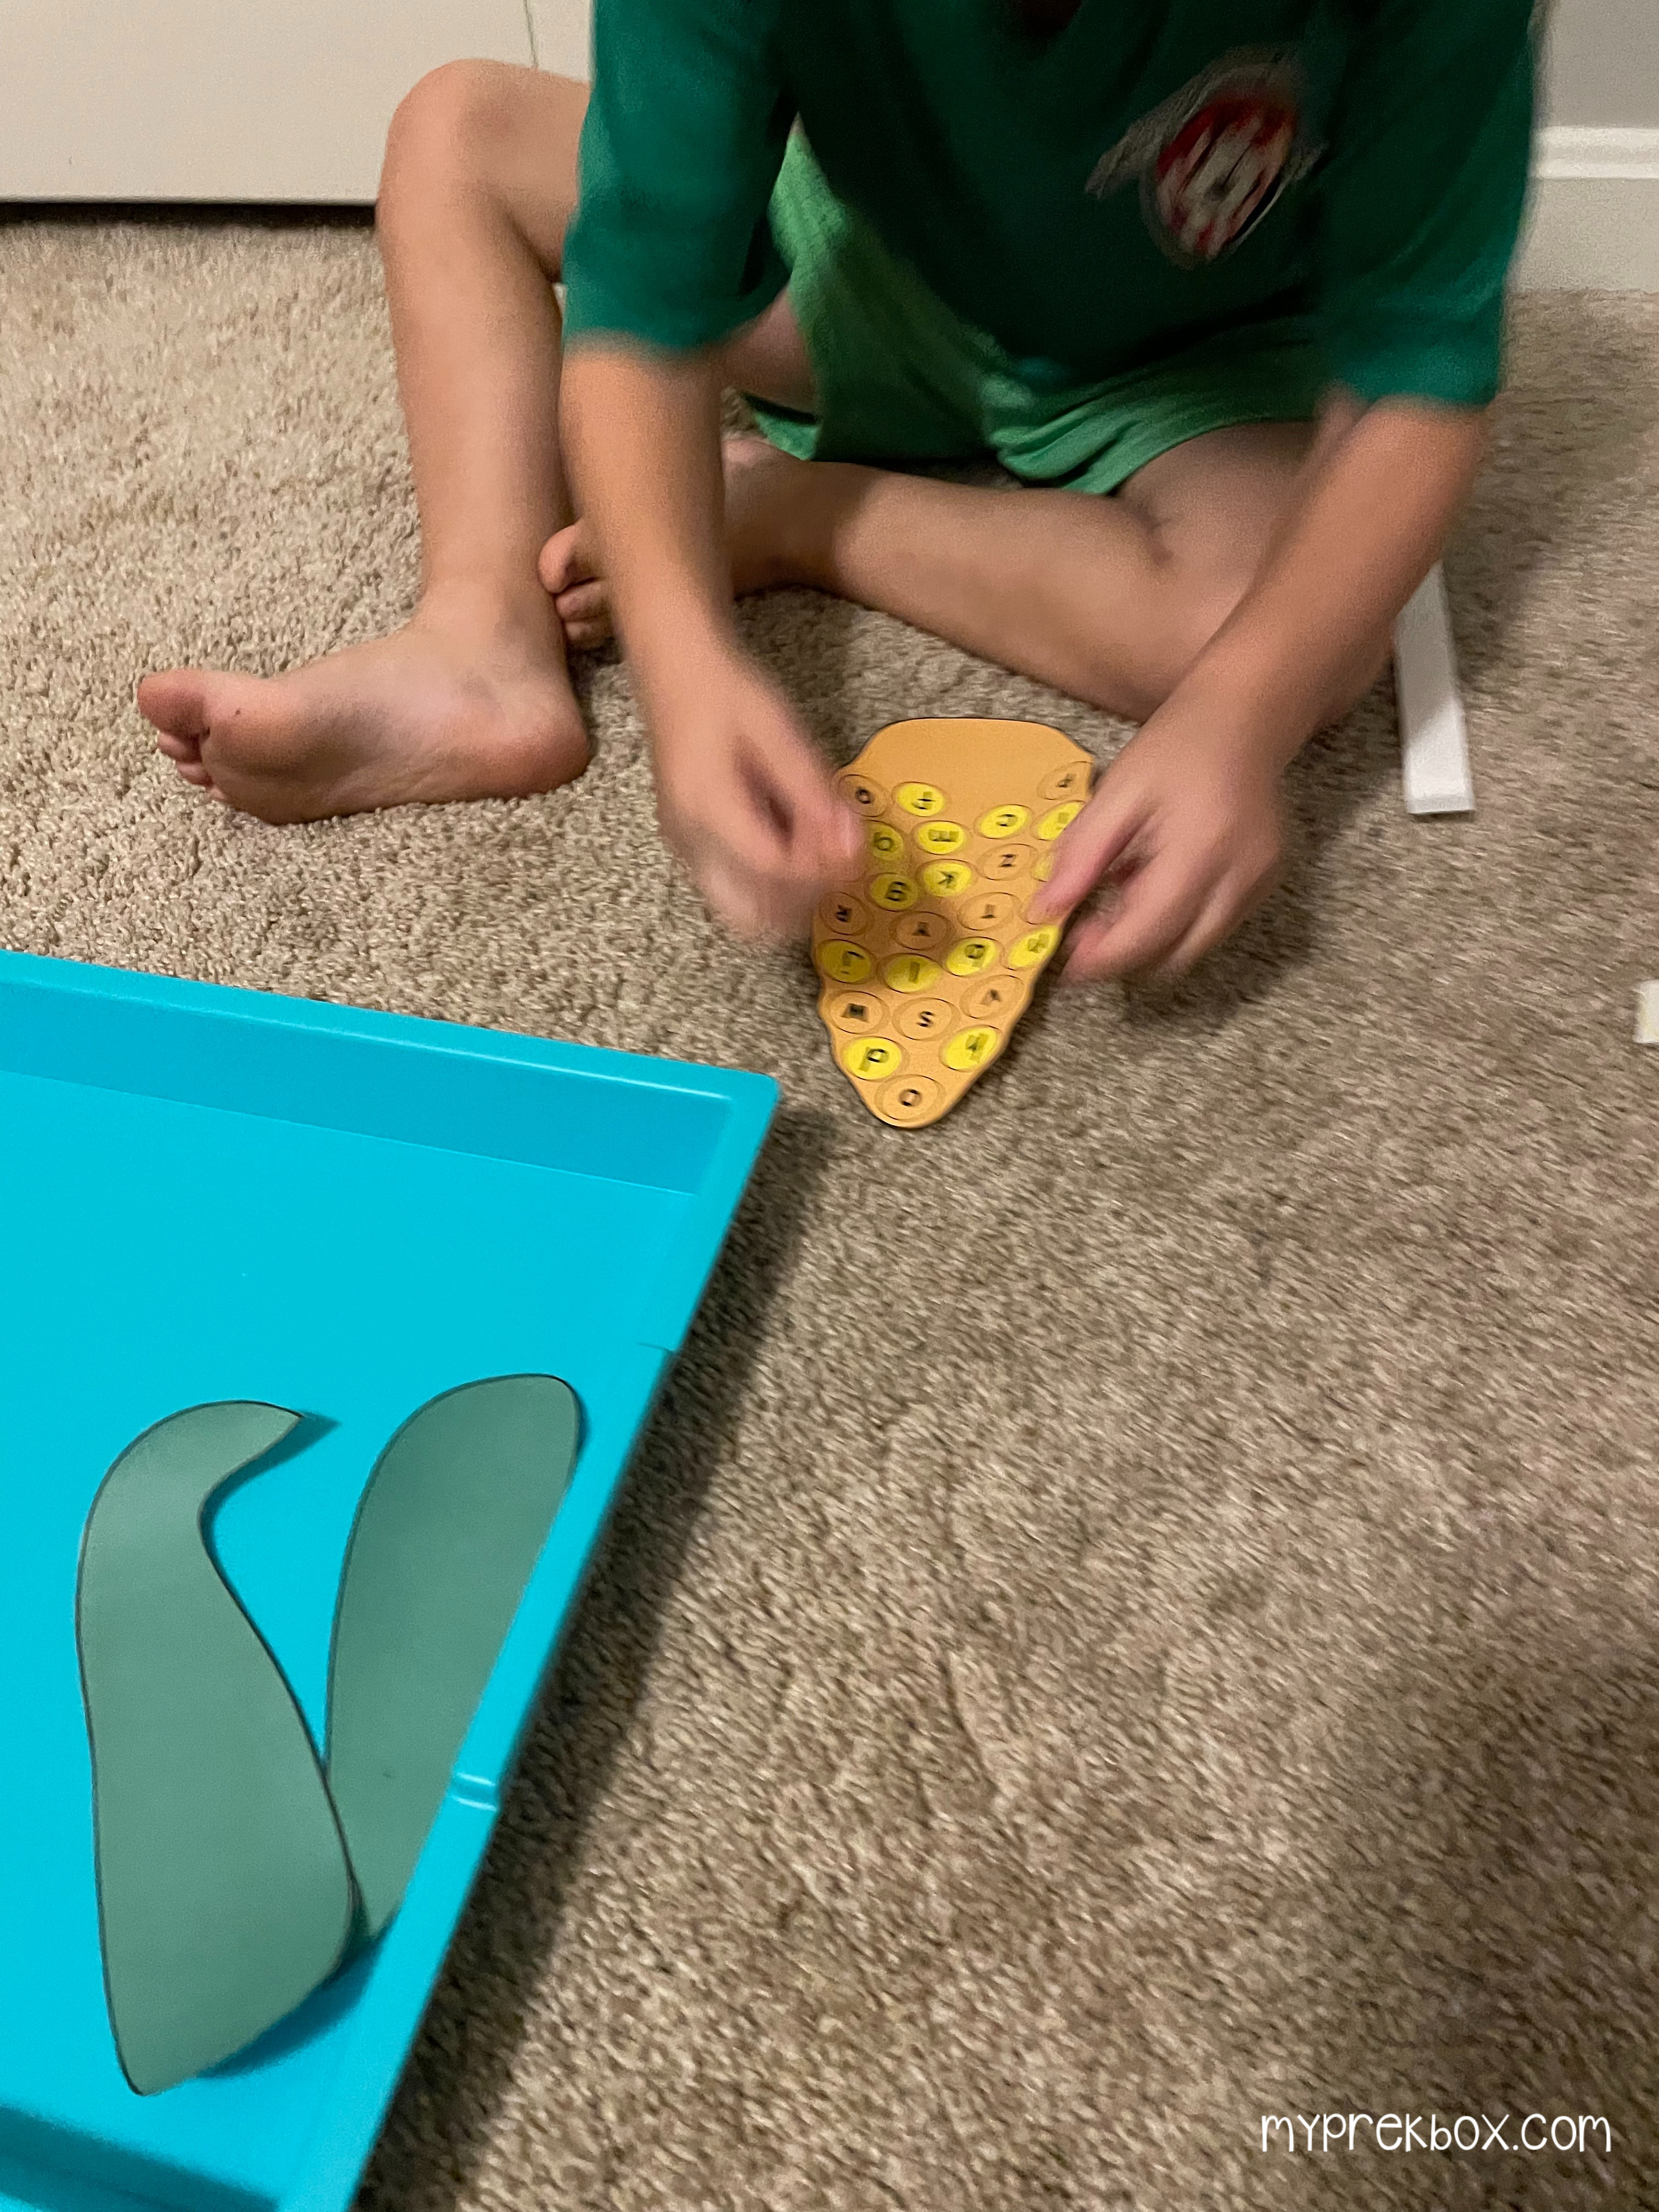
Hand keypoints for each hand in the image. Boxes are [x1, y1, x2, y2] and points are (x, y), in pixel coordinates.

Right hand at [650, 650, 862, 939]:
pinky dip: (771, 885)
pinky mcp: (693, 847)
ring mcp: (687, 849)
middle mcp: (691, 841)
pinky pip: (734, 891)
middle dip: (803, 902)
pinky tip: (794, 841)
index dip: (820, 871)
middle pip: (749, 915)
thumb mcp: (778, 729)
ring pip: (741, 912)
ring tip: (816, 850)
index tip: (853, 851)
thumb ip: (811, 788)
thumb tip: (848, 842)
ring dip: (788, 900)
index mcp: (708, 806)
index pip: (770, 868)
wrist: (677, 671)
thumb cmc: (729, 692)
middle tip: (837, 863)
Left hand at [1030, 706, 1285, 980]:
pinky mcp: (1266, 883)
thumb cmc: (1176, 747)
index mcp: (1200, 849)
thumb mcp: (1117, 792)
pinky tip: (1157, 880)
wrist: (1244, 717)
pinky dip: (1178, 921)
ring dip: (1151, 939)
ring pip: (1195, 948)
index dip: (1103, 960)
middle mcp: (1240, 876)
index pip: (1147, 933)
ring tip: (1125, 889)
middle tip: (1087, 931)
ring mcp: (1259, 883)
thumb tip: (1046, 912)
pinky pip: (1214, 926)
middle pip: (1175, 955)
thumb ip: (1081, 855)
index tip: (1067, 964)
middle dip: (1126, 956)